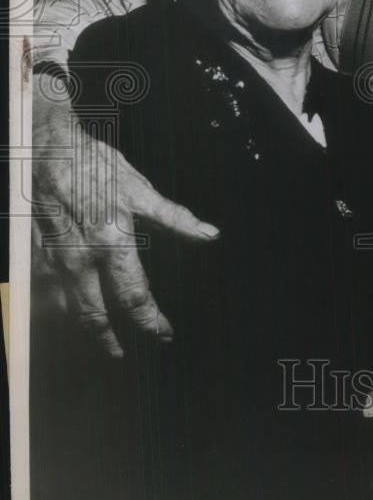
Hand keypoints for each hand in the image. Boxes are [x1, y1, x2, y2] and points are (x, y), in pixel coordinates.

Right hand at [32, 84, 218, 357]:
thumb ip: (175, 217)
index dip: (151, 321)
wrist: (47, 146)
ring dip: (84, 323)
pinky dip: (62, 301)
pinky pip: (49, 289)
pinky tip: (71, 304)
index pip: (135, 296)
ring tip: (99, 334)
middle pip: (95, 315)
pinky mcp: (35, 253)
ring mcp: (54, 259)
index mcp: (113, 243)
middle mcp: (81, 258)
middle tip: (121, 354)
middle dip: (109, 339)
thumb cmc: (95, 164)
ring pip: (68, 307)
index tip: (163, 334)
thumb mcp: (139, 188)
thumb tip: (209, 233)